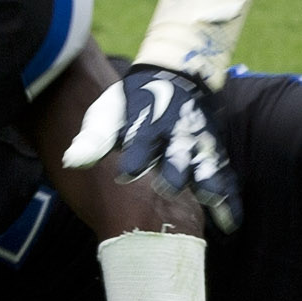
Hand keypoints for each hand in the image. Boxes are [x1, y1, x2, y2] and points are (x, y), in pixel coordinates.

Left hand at [65, 63, 242, 233]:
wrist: (174, 77)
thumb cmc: (133, 104)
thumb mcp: (110, 113)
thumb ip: (94, 139)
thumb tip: (71, 162)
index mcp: (147, 124)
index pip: (140, 140)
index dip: (135, 155)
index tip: (125, 174)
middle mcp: (176, 133)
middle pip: (176, 153)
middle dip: (173, 170)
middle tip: (169, 188)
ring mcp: (198, 143)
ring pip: (205, 165)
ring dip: (208, 183)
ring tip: (212, 203)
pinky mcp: (214, 153)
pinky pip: (224, 177)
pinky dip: (229, 199)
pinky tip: (231, 223)